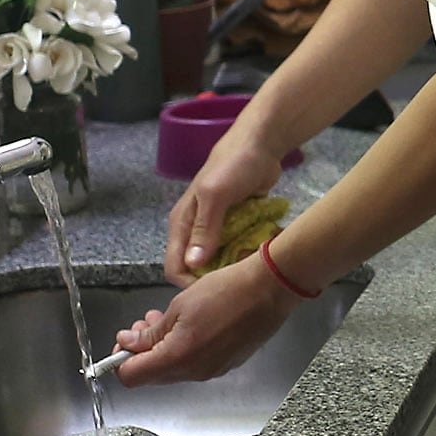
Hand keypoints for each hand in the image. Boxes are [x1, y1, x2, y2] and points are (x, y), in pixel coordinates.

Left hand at [114, 256, 298, 385]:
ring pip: (174, 370)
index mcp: (178, 357)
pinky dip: (187, 349)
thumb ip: (151, 331)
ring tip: (170, 320)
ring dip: (165, 348)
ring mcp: (213, 371)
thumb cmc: (228, 290)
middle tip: (145, 325)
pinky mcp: (227, 365)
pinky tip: (194, 325)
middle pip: (152, 376)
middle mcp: (195, 372)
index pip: (131, 376)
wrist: (271, 289)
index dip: (121, 359)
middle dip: (143, 351)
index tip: (124, 341)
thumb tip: (129, 342)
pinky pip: (196, 365)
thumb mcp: (180, 305)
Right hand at [163, 125, 284, 283]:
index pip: (175, 267)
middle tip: (239, 278)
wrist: (260, 145)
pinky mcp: (235, 225)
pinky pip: (236, 248)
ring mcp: (216, 229)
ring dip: (233, 265)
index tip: (216, 289)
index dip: (191, 283)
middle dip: (216, 277)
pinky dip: (246, 252)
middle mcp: (195, 230)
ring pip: (219, 260)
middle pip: (197, 268)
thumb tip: (192, 264)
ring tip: (253, 265)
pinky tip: (260, 252)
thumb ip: (205, 229)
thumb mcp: (216, 196)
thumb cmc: (233, 166)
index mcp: (182, 224)